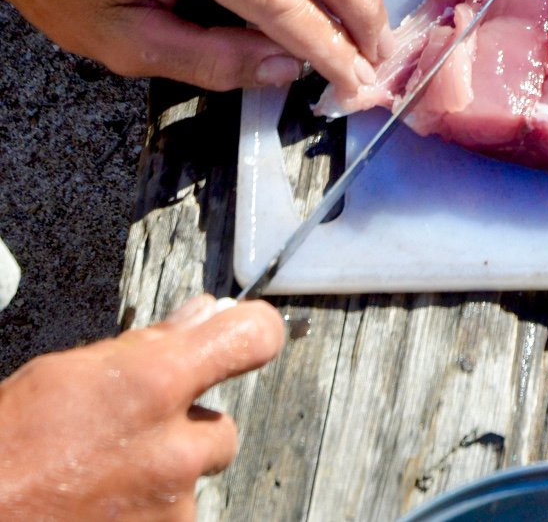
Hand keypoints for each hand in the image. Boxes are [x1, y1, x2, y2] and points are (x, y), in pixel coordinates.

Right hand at [0, 294, 282, 519]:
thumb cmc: (9, 444)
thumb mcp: (70, 372)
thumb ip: (147, 347)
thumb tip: (202, 315)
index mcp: (155, 385)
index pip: (251, 339)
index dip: (253, 332)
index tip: (248, 335)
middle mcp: (174, 451)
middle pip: (222, 429)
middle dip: (187, 430)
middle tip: (133, 436)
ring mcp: (169, 509)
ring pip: (192, 483)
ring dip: (163, 478)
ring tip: (102, 479)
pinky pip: (169, 520)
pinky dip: (143, 515)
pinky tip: (97, 507)